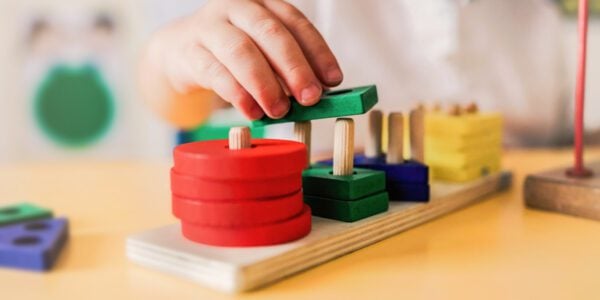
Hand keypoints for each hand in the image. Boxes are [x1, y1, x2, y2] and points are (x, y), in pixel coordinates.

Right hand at [148, 0, 342, 119]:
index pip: (295, 22)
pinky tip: (252, 112)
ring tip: (280, 110)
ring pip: (241, 51)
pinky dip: (238, 95)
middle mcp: (237, 9)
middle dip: (294, 67)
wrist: (180, 52)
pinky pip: (216, 73)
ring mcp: (210, 28)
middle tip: (310, 98)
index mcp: (263, 4)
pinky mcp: (190, 52)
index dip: (317, 51)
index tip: (333, 80)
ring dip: (265, 84)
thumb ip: (287, 68)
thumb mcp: (263, 53)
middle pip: (270, 33)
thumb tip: (316, 94)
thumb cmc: (232, 54)